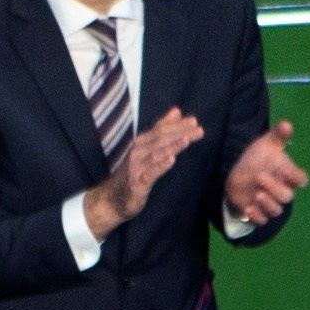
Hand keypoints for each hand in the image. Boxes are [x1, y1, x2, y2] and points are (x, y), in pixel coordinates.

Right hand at [83, 108, 204, 237]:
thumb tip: (177, 111)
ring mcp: (137, 168)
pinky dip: (160, 166)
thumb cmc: (134, 172)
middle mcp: (138, 152)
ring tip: (187, 139)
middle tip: (197, 128)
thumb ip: (161, 129)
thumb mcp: (147, 148)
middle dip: (178, 133)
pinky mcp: (137, 184)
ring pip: (156, 154)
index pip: (160, 130)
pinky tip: (171, 160)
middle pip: (159, 139)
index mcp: (141, 142)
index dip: (176, 125)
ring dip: (172, 146)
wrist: (111, 199)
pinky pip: (150, 173)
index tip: (194, 121)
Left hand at [225, 121, 309, 223]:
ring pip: (277, 211)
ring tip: (256, 194)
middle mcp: (281, 190)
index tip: (285, 170)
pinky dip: (256, 216)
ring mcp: (270, 202)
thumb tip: (286, 124)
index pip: (301, 180)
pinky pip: (262, 221)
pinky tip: (248, 208)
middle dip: (275, 188)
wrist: (239, 172)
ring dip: (267, 204)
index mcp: (287, 175)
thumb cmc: (257, 157)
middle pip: (287, 197)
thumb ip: (278, 135)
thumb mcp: (266, 144)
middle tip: (259, 176)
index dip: (296, 178)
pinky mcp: (258, 212)